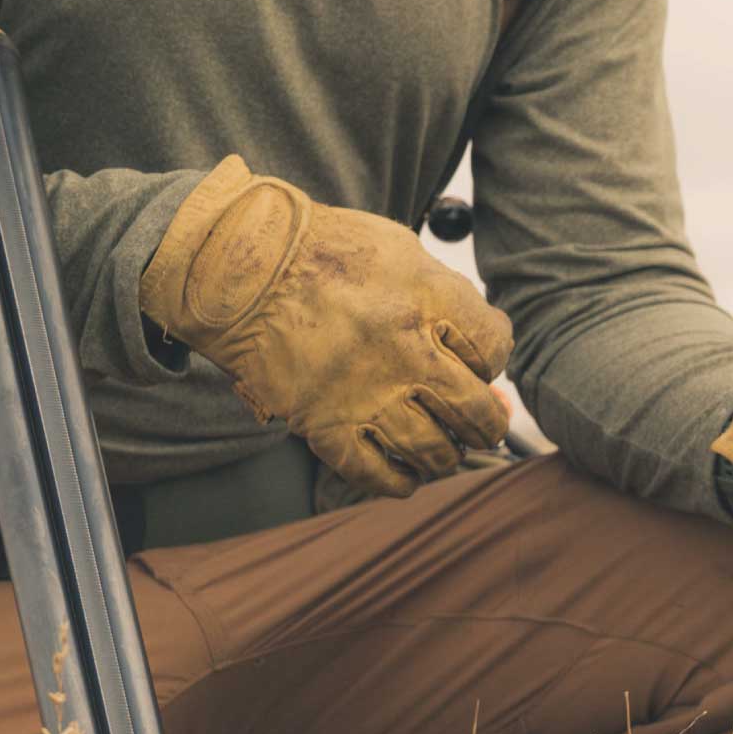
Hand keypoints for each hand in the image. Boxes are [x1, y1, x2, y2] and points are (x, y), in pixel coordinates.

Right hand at [141, 156, 511, 496]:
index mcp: (427, 300)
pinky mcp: (323, 423)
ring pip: (433, 450)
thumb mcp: (400, 251)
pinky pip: (374, 473)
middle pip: (475, 410)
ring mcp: (364, 392)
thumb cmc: (322, 252)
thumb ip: (447, 299)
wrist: (238, 268)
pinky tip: (405, 476)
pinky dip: (397, 481)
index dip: (490, 361)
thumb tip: (485, 356)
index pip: (494, 350)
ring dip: (445, 456)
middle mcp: (404, 351)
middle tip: (478, 426)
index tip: (473, 363)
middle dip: (485, 424)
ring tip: (441, 450)